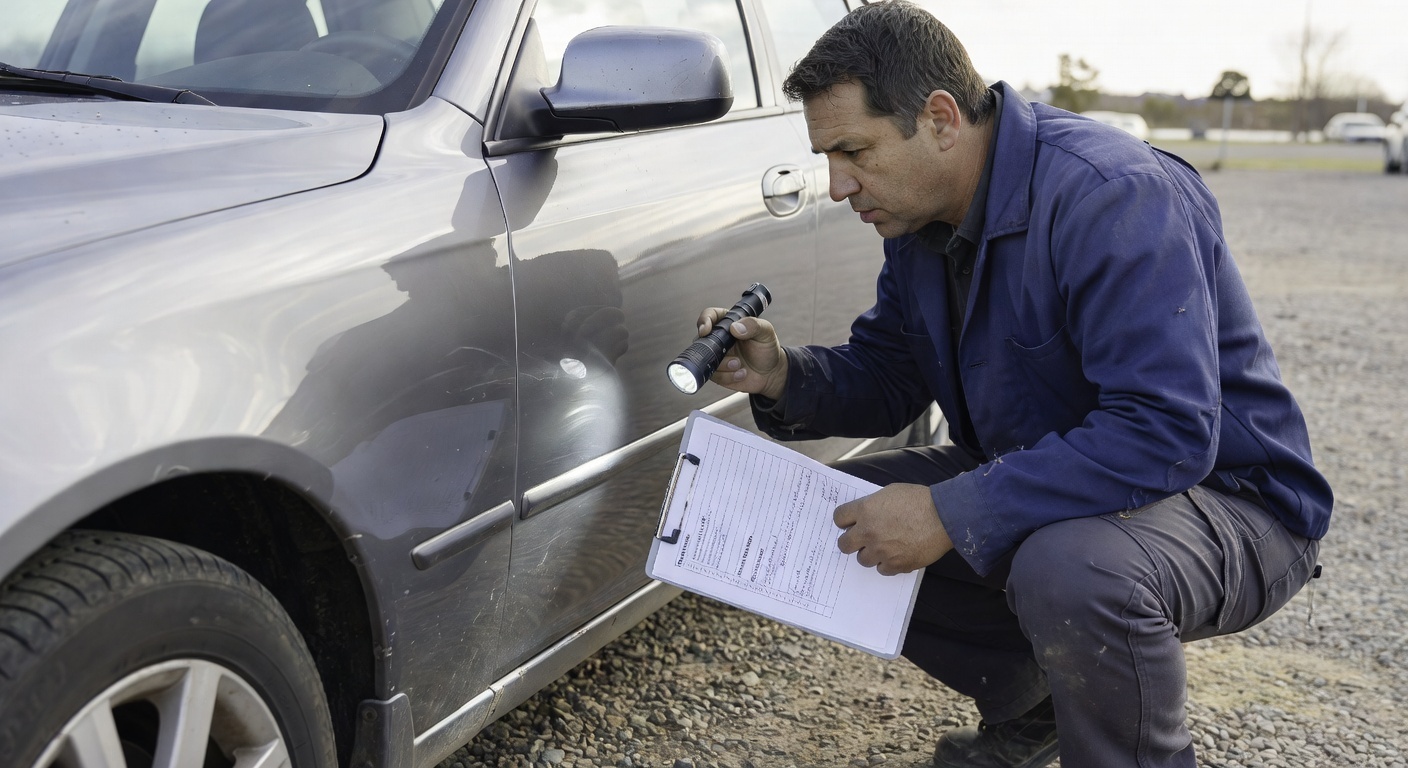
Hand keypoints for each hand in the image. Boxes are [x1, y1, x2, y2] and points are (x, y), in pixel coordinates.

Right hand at [695, 307, 787, 400]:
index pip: (710, 315)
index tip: (706, 330)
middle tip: (727, 353)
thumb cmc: (767, 349)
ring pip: (707, 359)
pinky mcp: (718, 372)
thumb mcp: (766, 333)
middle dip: (712, 349)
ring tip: (739, 364)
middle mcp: (720, 338)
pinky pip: (714, 375)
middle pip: (702, 339)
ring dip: (724, 365)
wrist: (771, 374)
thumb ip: (753, 325)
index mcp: (729, 323)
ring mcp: (717, 356)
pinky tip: (741, 374)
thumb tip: (735, 327)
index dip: (704, 321)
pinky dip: (728, 376)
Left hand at [834, 484, 952, 574]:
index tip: (850, 523)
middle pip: (844, 544)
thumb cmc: (919, 500)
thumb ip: (872, 505)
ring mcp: (881, 550)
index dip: (844, 521)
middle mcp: (868, 532)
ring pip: (862, 560)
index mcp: (865, 510)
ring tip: (884, 546)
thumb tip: (864, 515)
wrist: (943, 516)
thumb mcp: (890, 492)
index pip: (838, 518)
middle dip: (851, 541)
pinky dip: (887, 564)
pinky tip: (896, 554)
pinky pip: (882, 570)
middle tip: (861, 539)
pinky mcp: (895, 564)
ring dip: (870, 554)